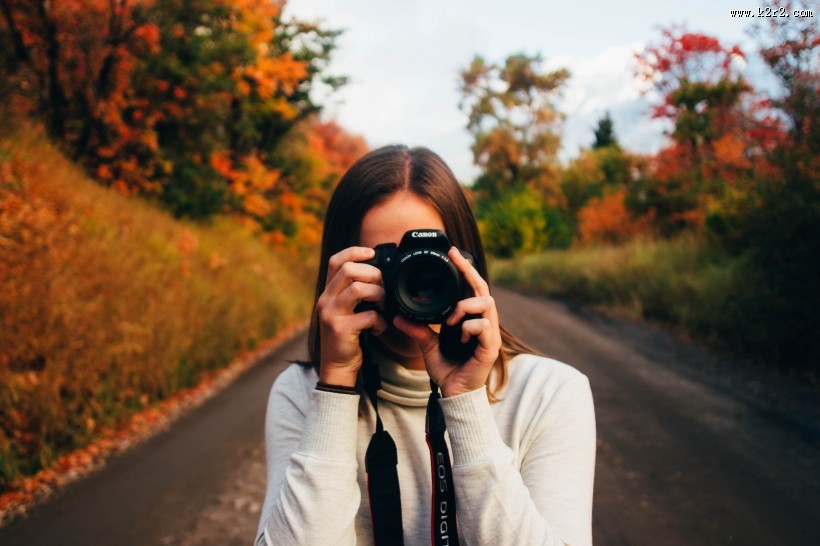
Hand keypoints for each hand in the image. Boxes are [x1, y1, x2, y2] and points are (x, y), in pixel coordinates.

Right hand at [317, 246, 386, 386]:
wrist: (337, 366)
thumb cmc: (347, 336)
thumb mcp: (345, 310)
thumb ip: (354, 292)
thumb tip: (378, 273)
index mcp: (328, 292)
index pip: (335, 261)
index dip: (354, 252)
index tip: (372, 253)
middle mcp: (326, 300)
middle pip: (348, 270)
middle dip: (373, 274)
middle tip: (382, 288)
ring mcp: (332, 314)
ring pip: (359, 289)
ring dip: (378, 294)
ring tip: (382, 306)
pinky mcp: (341, 329)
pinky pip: (368, 315)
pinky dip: (379, 321)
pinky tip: (379, 328)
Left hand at [393, 246, 500, 396]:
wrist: (454, 394)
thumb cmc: (447, 369)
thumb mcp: (427, 345)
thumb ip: (418, 329)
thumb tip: (399, 316)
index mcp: (470, 319)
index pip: (471, 288)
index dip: (464, 269)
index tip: (452, 252)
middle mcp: (483, 323)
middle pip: (483, 289)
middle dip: (469, 272)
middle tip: (455, 258)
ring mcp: (490, 334)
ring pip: (486, 304)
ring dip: (465, 307)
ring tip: (450, 321)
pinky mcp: (491, 347)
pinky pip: (483, 326)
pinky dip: (468, 328)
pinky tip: (458, 338)